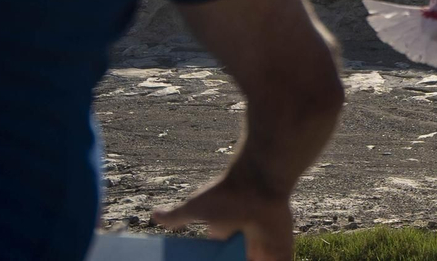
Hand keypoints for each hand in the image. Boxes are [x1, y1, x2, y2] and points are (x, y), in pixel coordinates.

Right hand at [152, 165, 293, 260]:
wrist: (258, 183)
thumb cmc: (227, 195)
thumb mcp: (195, 207)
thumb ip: (176, 216)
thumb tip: (153, 215)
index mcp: (227, 238)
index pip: (221, 258)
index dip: (217, 260)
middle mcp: (246, 244)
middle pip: (238, 260)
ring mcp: (266, 250)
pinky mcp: (283, 254)